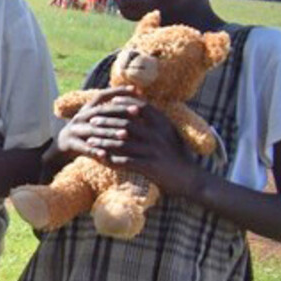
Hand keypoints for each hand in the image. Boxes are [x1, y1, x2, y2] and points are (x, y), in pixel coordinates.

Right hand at [54, 87, 145, 160]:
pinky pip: (83, 148)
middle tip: (136, 111)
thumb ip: (111, 113)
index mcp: (87, 109)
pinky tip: (105, 155)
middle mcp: (80, 117)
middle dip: (119, 110)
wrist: (63, 146)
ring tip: (125, 135)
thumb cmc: (88, 133)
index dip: (118, 91)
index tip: (135, 89)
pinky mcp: (69, 143)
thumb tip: (138, 106)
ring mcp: (73, 130)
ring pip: (93, 130)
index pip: (103, 96)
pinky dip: (94, 151)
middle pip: (100, 111)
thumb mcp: (97, 120)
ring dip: (109, 132)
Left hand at [89, 101, 206, 197]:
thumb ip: (156, 122)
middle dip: (107, 121)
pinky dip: (110, 159)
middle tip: (92, 121)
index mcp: (164, 124)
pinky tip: (98, 158)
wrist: (190, 179)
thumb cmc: (177, 155)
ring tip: (90, 141)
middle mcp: (159, 135)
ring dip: (103, 141)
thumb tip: (139, 107)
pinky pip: (125, 161)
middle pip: (127, 122)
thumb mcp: (170, 134)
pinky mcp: (150, 166)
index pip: (141, 106)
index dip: (124, 102)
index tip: (109, 101)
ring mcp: (154, 150)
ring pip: (122, 143)